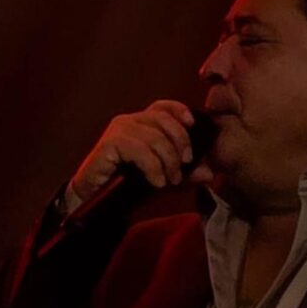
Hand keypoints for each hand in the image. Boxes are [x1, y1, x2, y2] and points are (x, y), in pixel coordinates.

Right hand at [65, 102, 199, 209]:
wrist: (96, 201)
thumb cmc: (128, 187)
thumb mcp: (164, 179)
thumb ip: (186, 175)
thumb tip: (209, 174)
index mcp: (142, 124)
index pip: (163, 107)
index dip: (179, 110)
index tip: (192, 124)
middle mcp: (129, 121)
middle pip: (163, 119)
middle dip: (180, 142)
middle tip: (184, 166)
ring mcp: (118, 130)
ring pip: (154, 137)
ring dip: (168, 161)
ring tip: (169, 180)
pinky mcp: (110, 143)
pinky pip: (140, 149)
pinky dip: (153, 167)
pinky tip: (156, 182)